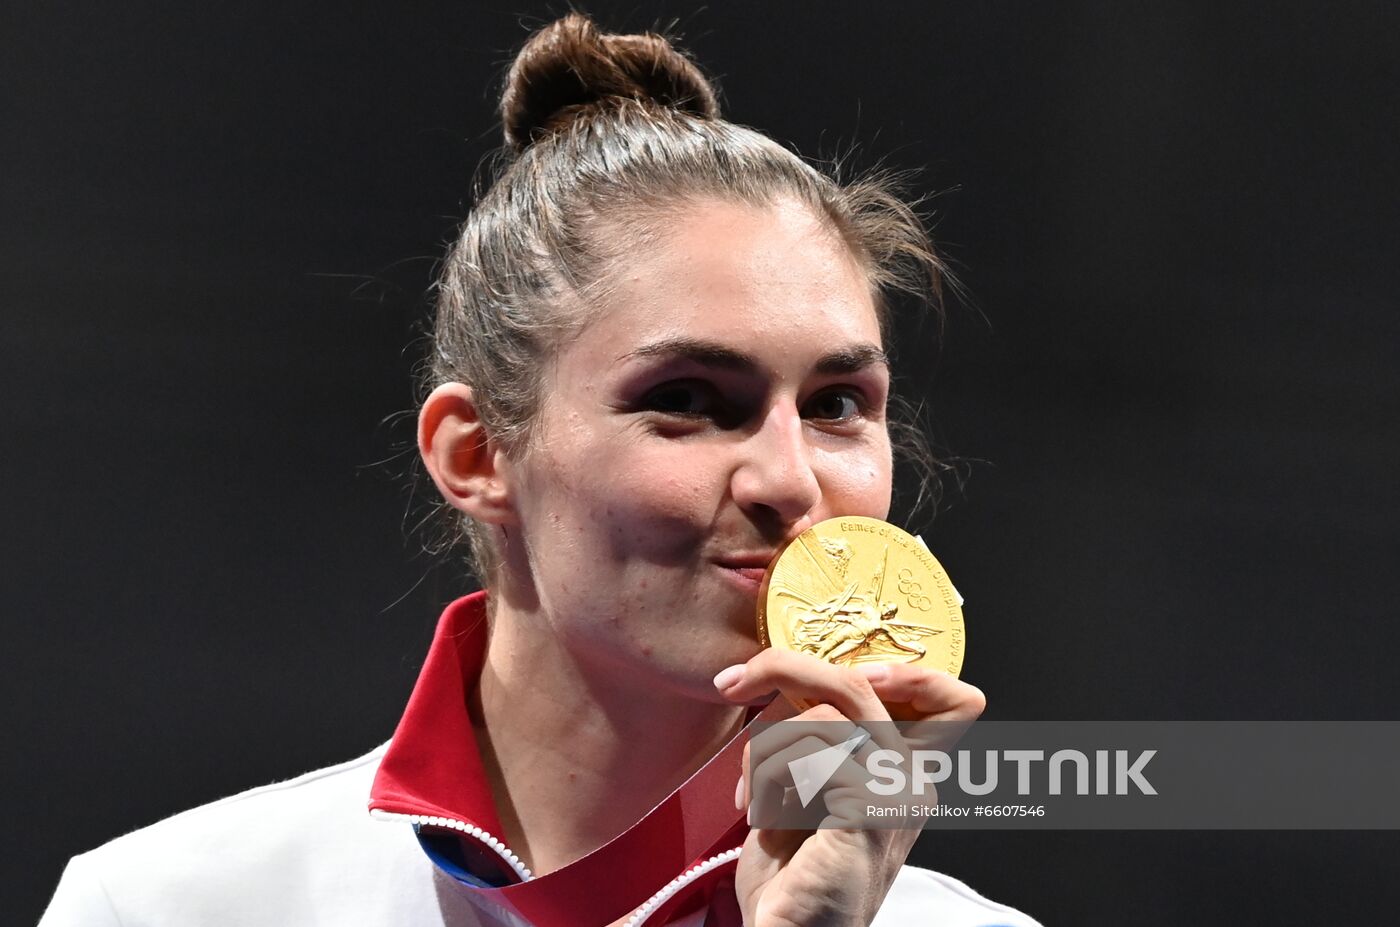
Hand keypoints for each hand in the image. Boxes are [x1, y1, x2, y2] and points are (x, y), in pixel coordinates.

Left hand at [713, 649, 985, 926]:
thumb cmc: (791, 874)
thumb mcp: (805, 787)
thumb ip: (817, 733)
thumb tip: (787, 671)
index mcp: (905, 772)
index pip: (953, 699)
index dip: (908, 671)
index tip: (836, 672)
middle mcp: (915, 781)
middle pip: (869, 679)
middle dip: (787, 668)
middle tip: (734, 683)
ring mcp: (899, 796)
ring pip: (824, 709)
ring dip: (765, 745)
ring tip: (750, 793)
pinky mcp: (871, 812)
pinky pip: (810, 750)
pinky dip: (767, 773)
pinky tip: (759, 814)